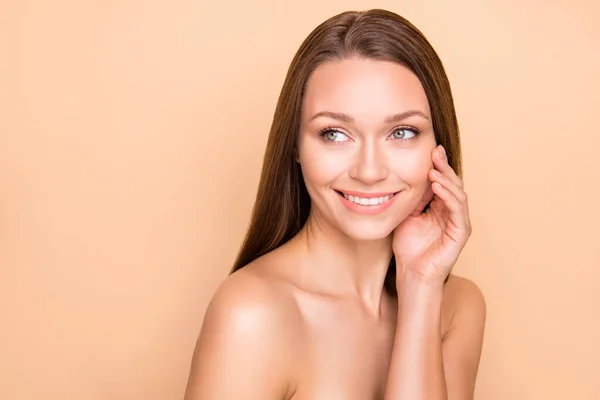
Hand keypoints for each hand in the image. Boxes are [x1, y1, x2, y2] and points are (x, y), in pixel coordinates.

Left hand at [392, 145, 471, 285]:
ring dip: (446, 179)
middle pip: (453, 183)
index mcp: (440, 207)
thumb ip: (412, 197)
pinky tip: (437, 186)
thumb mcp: (406, 215)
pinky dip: (448, 196)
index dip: (438, 165)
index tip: (431, 149)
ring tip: (433, 169)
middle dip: (444, 166)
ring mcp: (458, 222)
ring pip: (458, 193)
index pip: (443, 181)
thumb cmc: (408, 247)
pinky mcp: (461, 232)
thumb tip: (409, 176)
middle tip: (435, 151)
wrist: (412, 273)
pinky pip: (458, 209)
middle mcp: (452, 212)